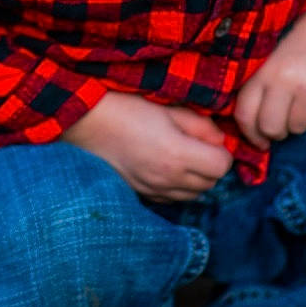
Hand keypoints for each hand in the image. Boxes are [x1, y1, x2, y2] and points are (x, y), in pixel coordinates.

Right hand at [60, 90, 234, 202]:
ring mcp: (151, 190)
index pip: (222, 166)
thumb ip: (199, 125)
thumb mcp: (167, 108)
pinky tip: (164, 168)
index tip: (210, 140)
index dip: (221, 151)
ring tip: (181, 157)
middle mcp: (167, 179)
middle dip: (210, 166)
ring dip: (195, 179)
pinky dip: (175, 187)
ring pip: (192, 195)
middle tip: (197, 145)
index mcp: (177, 155)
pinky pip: (170, 199)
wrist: (83, 121)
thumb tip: (219, 141)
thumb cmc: (124, 107)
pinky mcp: (139, 194)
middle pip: (210, 184)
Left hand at [233, 8, 305, 149]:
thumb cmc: (299, 46)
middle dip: (276, 132)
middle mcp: (282, 80)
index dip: (250, 134)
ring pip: (296, 127)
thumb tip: (254, 129)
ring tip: (304, 101)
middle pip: (270, 127)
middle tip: (283, 124)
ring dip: (299, 121)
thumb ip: (260, 89)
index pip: (245, 114)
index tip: (259, 140)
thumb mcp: (271, 61)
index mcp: (262, 71)